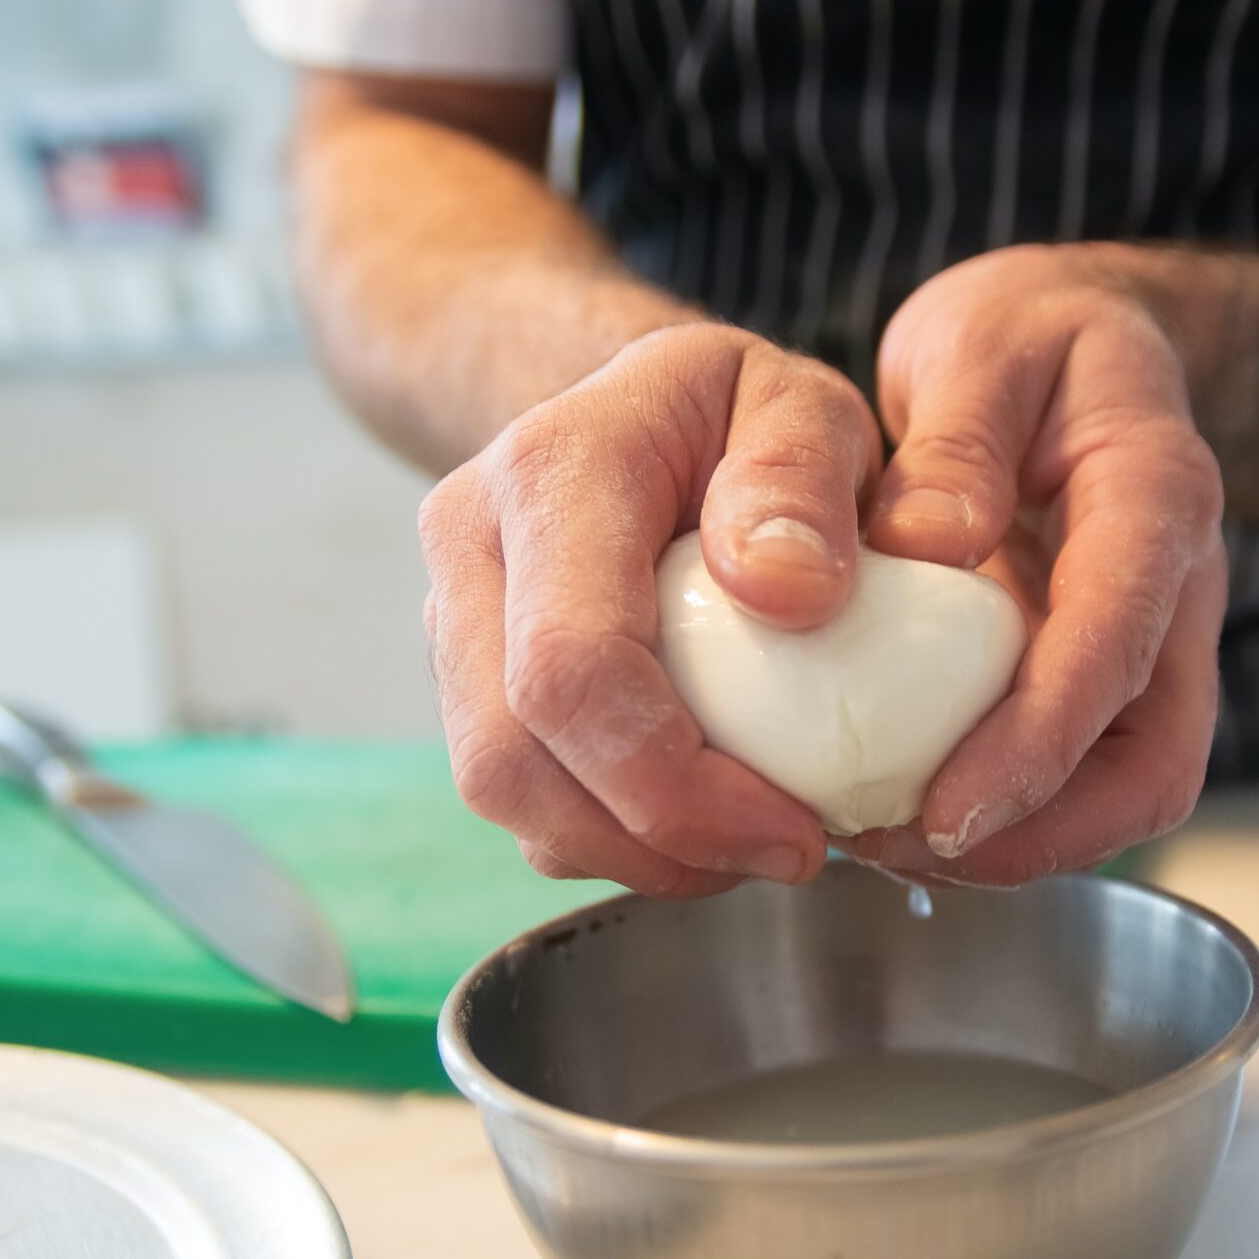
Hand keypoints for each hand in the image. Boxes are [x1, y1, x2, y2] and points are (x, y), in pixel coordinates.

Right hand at [419, 323, 884, 895]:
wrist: (648, 408)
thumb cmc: (736, 414)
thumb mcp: (804, 404)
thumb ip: (803, 476)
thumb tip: (785, 592)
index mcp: (550, 472)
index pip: (571, 665)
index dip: (674, 784)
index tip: (794, 830)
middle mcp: (471, 547)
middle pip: (511, 758)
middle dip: (651, 843)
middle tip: (786, 853)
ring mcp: (455, 619)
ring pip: (505, 794)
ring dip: (632, 854)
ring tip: (751, 839)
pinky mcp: (471, 680)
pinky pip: (521, 798)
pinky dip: (610, 839)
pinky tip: (702, 815)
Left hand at [842, 244, 1227, 886]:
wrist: (1082, 341)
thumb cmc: (1032, 336)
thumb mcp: (984, 342)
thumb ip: (960, 440)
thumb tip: (929, 548)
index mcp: (1158, 496)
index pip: (1121, 641)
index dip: (1043, 740)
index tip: (952, 810)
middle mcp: (1173, 590)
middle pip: (1153, 764)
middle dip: (1042, 833)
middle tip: (907, 851)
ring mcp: (1146, 645)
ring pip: (1122, 791)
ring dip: (1018, 843)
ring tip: (888, 846)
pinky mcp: (1100, 679)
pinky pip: (1073, 775)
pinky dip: (999, 815)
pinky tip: (897, 812)